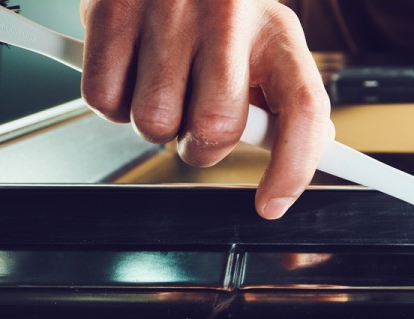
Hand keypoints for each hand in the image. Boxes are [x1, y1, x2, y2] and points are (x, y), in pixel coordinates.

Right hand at [79, 0, 332, 219]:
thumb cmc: (221, 6)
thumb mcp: (267, 39)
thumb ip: (286, 96)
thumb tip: (309, 156)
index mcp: (277, 29)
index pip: (302, 109)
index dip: (292, 167)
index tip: (272, 204)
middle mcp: (228, 15)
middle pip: (214, 129)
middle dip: (199, 144)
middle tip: (194, 117)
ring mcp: (167, 9)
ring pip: (153, 122)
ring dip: (153, 123)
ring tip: (162, 83)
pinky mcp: (112, 9)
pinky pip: (103, 99)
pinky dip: (111, 102)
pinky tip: (130, 70)